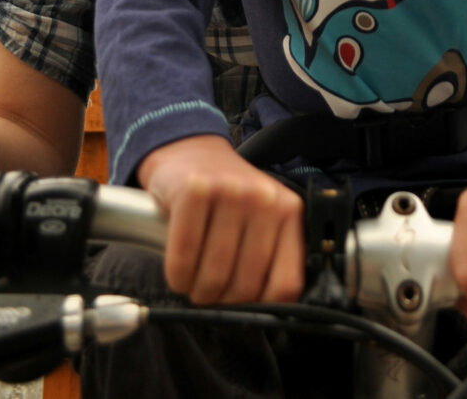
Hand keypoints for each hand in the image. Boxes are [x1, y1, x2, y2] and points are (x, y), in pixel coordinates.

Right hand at [138, 134, 304, 305]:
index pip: (287, 284)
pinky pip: (183, 258)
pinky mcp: (194, 191)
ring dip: (196, 291)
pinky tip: (178, 270)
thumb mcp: (263, 219)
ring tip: (193, 281)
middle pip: (245, 286)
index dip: (261, 307)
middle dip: (221, 301)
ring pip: (213, 276)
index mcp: (289, 212)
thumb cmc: (227, 197)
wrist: (190, 151)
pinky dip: (176, 275)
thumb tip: (270, 314)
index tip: (243, 306)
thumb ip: (272, 257)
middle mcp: (264, 199)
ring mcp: (230, 192)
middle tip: (209, 291)